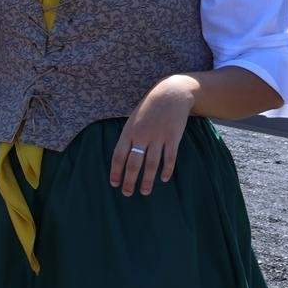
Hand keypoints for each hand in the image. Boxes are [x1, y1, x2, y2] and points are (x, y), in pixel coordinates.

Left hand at [110, 75, 198, 196]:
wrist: (170, 94)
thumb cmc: (149, 108)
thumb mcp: (132, 119)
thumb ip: (128, 137)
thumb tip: (123, 157)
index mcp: (128, 132)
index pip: (118, 156)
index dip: (116, 171)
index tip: (114, 184)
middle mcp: (142, 136)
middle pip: (133, 163)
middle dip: (129, 180)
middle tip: (127, 193)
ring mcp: (158, 137)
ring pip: (151, 164)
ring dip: (147, 180)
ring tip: (144, 192)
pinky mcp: (173, 137)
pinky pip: (170, 157)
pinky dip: (167, 170)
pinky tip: (164, 179)